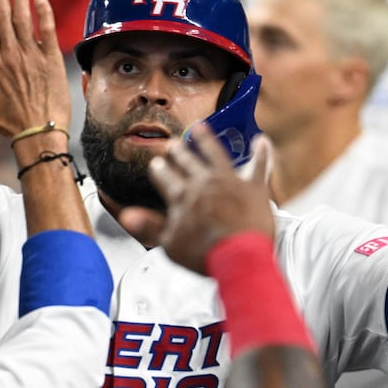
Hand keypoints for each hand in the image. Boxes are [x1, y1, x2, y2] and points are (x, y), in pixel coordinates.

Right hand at [148, 125, 273, 274]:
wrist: (238, 258)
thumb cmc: (206, 254)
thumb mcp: (169, 244)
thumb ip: (149, 225)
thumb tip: (127, 216)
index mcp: (182, 196)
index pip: (166, 177)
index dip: (160, 170)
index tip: (157, 164)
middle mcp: (204, 182)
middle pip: (188, 162)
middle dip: (179, 152)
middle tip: (174, 144)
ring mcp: (229, 181)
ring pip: (216, 153)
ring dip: (207, 140)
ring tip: (200, 129)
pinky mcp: (252, 186)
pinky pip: (258, 164)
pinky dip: (260, 152)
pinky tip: (260, 140)